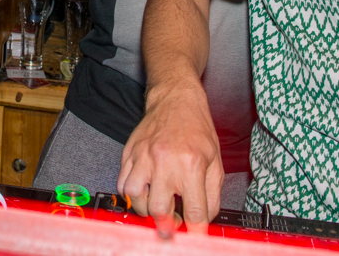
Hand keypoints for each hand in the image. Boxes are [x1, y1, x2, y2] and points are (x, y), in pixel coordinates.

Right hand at [118, 82, 222, 238]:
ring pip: (135, 197)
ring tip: (156, 206)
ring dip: (146, 210)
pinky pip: (122, 183)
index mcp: (192, 164)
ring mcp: (144, 156)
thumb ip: (212, 195)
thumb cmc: (197, 130)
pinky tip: (144, 191)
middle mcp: (166, 161)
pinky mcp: (130, 152)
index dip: (195, 231)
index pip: (194, 210)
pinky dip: (131, 194)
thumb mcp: (216, 162)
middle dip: (166, 226)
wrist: (176, 100)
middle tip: (172, 225)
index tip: (194, 238)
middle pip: (159, 209)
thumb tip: (203, 220)